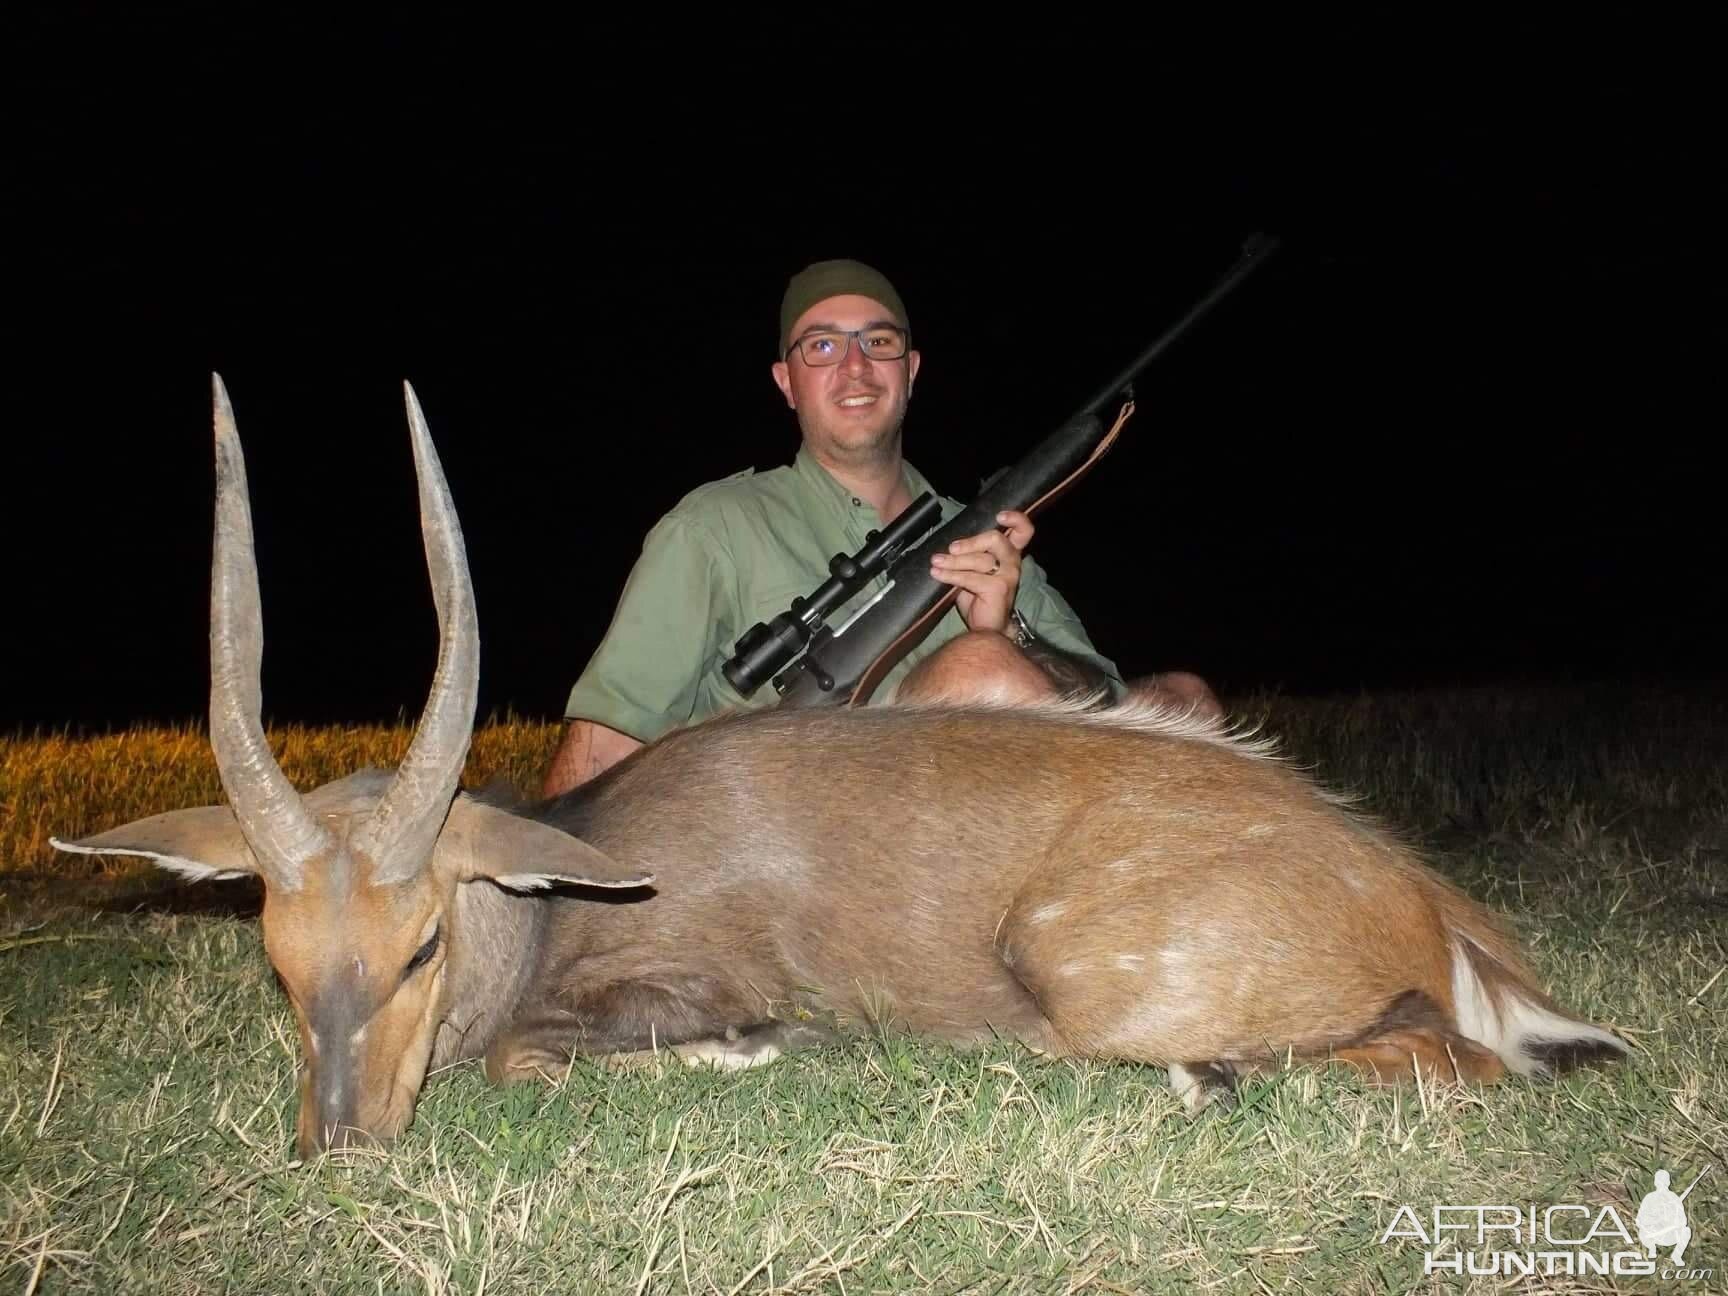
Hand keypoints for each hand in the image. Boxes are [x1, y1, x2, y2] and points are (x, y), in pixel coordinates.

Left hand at [929, 509, 1033, 634]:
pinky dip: (950, 575)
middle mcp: (1013, 563)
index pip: (1024, 532)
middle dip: (971, 542)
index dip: (1016, 519)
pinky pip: (970, 577)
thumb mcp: (974, 572)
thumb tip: (946, 547)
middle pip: (996, 539)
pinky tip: (938, 575)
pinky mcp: (999, 588)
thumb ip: (969, 556)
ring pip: (979, 559)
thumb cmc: (979, 599)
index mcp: (1009, 555)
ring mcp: (1009, 575)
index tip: (999, 516)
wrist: (987, 630)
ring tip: (936, 563)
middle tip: (951, 548)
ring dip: (953, 561)